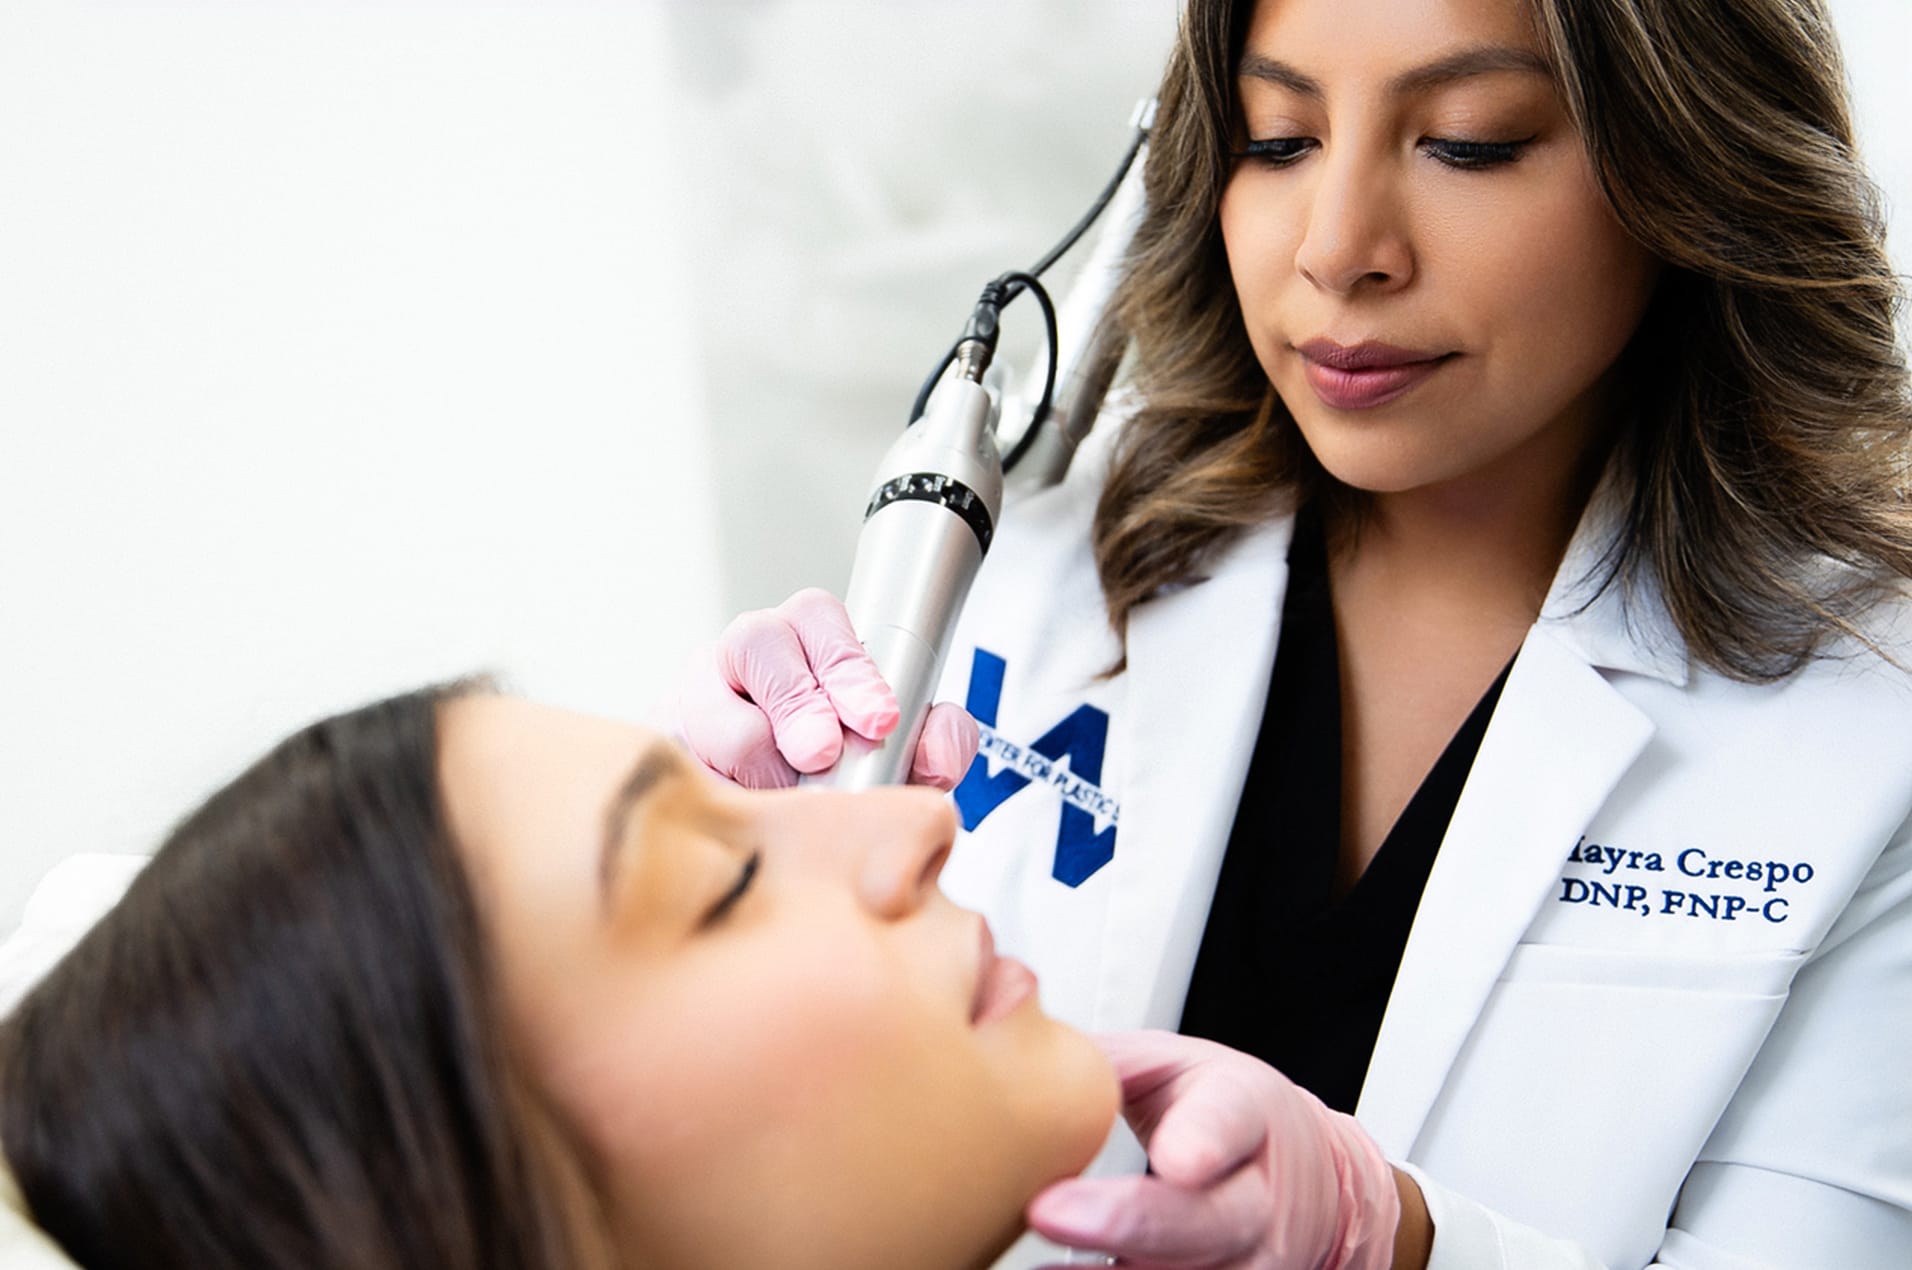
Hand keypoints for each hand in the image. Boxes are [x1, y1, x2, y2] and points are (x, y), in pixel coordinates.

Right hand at [676, 588, 979, 789]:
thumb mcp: (901, 758)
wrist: (771, 829)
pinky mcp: (662, 744)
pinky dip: (720, 791)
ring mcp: (695, 696)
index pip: (818, 617)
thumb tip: (937, 752)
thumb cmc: (839, 776)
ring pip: (715, 709)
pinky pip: (680, 760)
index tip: (879, 720)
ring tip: (786, 794)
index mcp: (806, 642)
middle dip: (799, 703)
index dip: (849, 666)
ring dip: (761, 761)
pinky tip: (746, 809)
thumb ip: (935, 743)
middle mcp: (745, 656)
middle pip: (757, 641)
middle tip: (822, 754)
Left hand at [1027, 1031, 1412, 1269]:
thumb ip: (1105, 1062)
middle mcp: (1255, 1201)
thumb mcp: (1177, 1065)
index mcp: (1246, 1113)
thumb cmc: (1230, 1118)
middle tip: (1046, 1209)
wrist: (1311, 1185)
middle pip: (1201, 1222)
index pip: (1230, 1122)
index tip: (1176, 1158)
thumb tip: (1010, 1048)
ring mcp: (1244, 1266)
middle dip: (1124, 1221)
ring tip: (1035, 1266)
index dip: (1204, 1142)